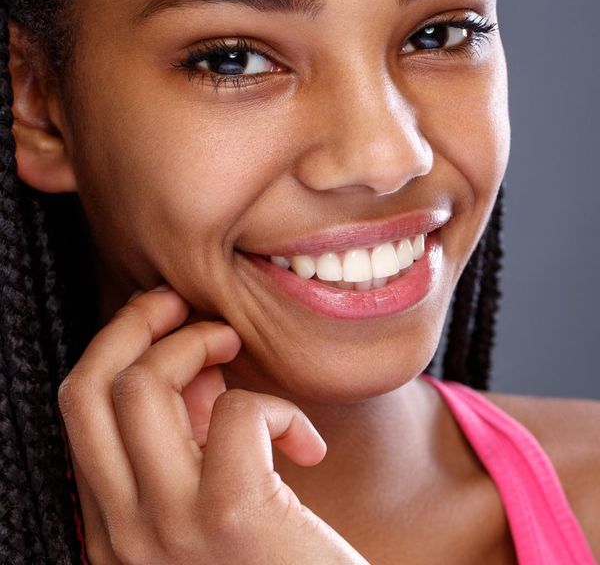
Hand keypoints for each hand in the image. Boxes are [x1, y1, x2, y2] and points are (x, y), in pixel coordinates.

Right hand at [58, 285, 368, 563]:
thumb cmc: (275, 563)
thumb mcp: (210, 495)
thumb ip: (187, 434)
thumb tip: (193, 359)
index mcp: (111, 526)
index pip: (78, 409)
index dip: (116, 345)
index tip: (161, 315)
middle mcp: (120, 534)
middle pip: (88, 387)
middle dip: (136, 322)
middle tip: (185, 303)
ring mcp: (169, 529)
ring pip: (142, 386)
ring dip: (197, 342)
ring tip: (237, 349)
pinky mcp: (232, 516)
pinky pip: (235, 412)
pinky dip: (276, 406)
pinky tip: (306, 443)